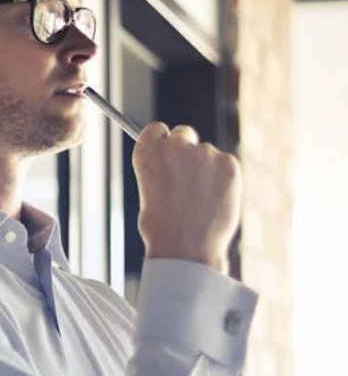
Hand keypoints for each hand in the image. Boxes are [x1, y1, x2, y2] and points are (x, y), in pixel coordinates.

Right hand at [132, 123, 242, 272]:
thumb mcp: (150, 192)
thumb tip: (177, 168)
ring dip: (206, 169)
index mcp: (147, 152)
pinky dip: (224, 179)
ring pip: (207, 153)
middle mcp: (173, 146)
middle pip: (184, 133)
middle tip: (189, 176)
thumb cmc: (162, 228)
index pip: (157, 129)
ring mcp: (203, 152)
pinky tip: (215, 201)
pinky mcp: (228, 163)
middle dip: (186, 149)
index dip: (163, 140)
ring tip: (201, 201)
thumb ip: (163, 171)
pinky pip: (226, 164)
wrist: (185, 246)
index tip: (168, 150)